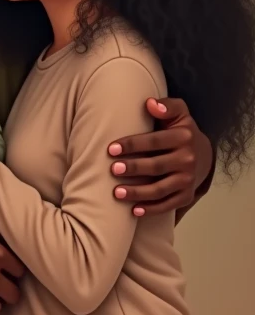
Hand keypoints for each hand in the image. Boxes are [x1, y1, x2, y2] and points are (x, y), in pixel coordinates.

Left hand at [108, 97, 213, 216]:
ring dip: (137, 192)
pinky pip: (167, 205)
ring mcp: (188, 180)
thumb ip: (166, 106)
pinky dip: (151, 209)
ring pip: (160, 189)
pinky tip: (134, 210)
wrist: (202, 154)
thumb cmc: (180, 130)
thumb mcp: (179, 112)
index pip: (154, 141)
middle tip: (112, 170)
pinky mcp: (186, 195)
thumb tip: (150, 103)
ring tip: (116, 192)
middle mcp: (188, 159)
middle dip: (133, 169)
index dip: (132, 145)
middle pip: (156, 166)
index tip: (111, 149)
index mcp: (183, 137)